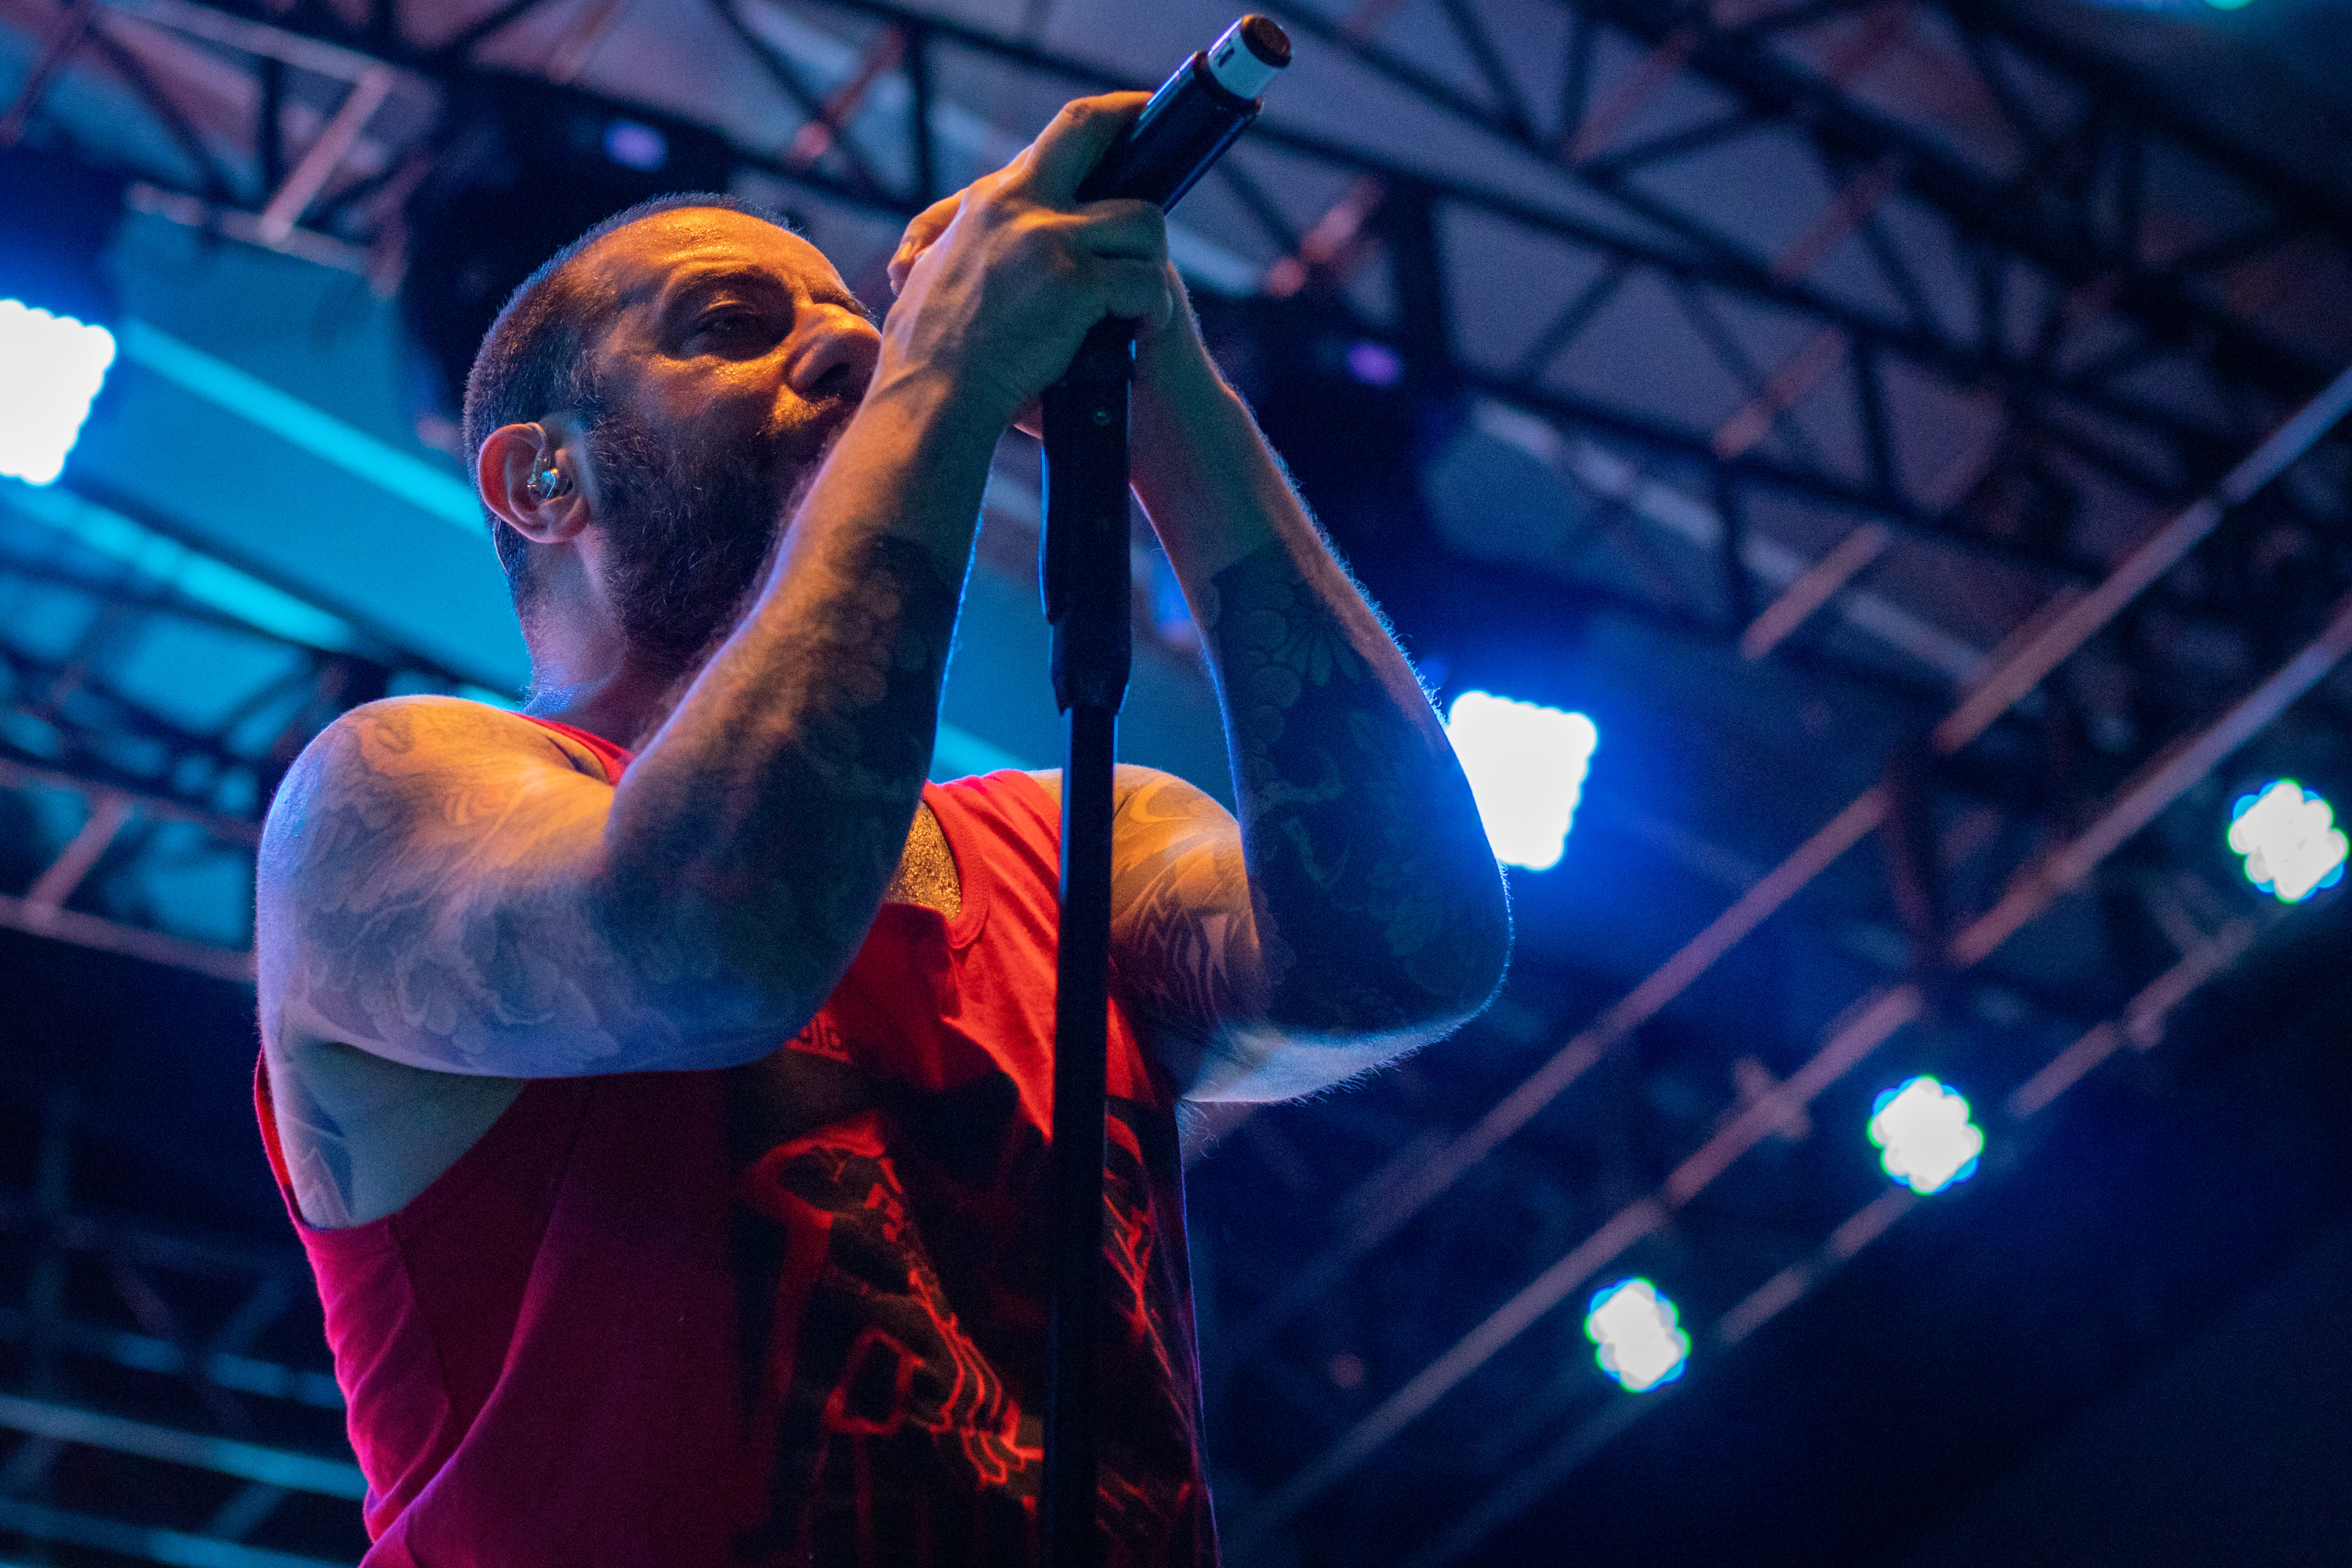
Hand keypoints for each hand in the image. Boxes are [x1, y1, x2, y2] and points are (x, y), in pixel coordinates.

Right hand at [881, 93, 1173, 431]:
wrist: (931, 397)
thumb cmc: (928, 353)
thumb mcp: (929, 272)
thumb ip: (953, 239)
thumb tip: (950, 229)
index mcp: (990, 201)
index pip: (1055, 138)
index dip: (1102, 123)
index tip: (1129, 118)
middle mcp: (1019, 205)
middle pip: (1090, 130)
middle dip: (1131, 126)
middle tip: (1165, 147)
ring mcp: (1049, 241)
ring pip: (1142, 219)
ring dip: (1153, 257)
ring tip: (1143, 295)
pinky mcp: (1074, 285)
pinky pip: (1146, 281)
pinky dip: (1154, 308)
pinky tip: (1143, 326)